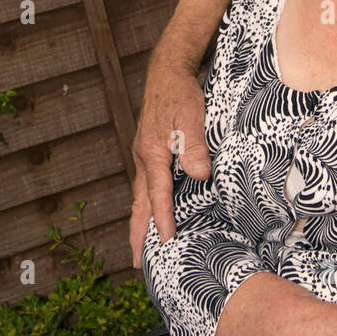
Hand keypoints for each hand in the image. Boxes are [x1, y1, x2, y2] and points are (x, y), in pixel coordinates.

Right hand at [129, 62, 210, 266]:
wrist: (167, 72)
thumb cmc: (180, 93)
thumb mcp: (191, 116)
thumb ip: (193, 146)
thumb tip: (199, 175)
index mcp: (152, 154)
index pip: (158, 194)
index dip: (163, 218)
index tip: (168, 241)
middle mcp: (143, 158)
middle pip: (140, 203)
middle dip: (139, 233)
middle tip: (137, 263)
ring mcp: (144, 155)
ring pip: (140, 195)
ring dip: (141, 220)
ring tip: (141, 245)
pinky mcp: (149, 150)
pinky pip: (145, 184)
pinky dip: (146, 202)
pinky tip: (152, 209)